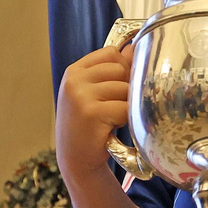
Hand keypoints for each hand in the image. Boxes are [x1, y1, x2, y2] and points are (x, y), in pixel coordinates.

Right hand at [55, 45, 133, 180]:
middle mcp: (75, 79)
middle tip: (115, 107)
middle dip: (126, 88)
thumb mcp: (93, 93)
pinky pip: (125, 108)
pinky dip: (126, 119)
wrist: (75, 158)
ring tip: (113, 118)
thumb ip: (111, 70)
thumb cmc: (88, 125)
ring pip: (125, 88)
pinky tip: (113, 127)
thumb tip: (133, 48)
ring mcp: (81, 95)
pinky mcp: (91, 112)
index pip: (110, 53)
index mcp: (74, 71)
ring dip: (126, 105)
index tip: (119, 87)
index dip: (123, 68)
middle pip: (120, 69)